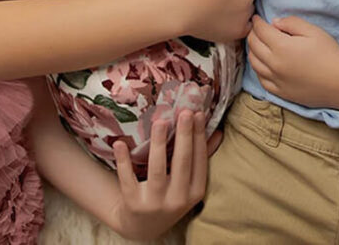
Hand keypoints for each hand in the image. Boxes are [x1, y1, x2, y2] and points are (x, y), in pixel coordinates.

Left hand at [107, 110, 208, 240]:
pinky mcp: (133, 204)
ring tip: (160, 121)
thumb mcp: (188, 185)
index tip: (198, 113)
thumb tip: (219, 133)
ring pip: (157, 168)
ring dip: (158, 143)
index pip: (199, 159)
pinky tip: (120, 143)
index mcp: (195, 192)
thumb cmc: (169, 197)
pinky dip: (123, 161)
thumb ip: (201, 159)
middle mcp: (177, 199)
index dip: (199, 135)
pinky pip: (128, 179)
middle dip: (184, 135)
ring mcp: (154, 203)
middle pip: (182, 162)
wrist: (141, 227)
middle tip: (184, 112)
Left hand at [247, 15, 338, 106]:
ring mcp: (276, 80)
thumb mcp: (313, 31)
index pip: (261, 31)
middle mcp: (274, 64)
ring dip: (252, 51)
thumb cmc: (330, 54)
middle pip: (254, 45)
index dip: (257, 22)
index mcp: (281, 47)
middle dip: (252, 34)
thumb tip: (274, 23)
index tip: (256, 17)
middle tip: (256, 28)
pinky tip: (262, 64)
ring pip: (254, 63)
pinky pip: (261, 79)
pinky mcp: (280, 92)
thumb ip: (292, 23)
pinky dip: (258, 69)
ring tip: (257, 44)